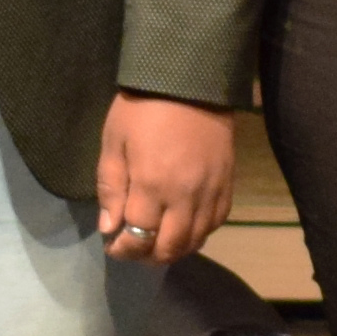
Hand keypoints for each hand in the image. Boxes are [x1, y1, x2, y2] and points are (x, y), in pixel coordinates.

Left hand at [93, 92, 236, 271]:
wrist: (190, 79)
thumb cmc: (142, 107)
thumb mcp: (114, 142)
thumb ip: (110, 187)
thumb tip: (109, 227)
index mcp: (151, 185)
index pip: (138, 237)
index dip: (123, 249)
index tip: (113, 245)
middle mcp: (184, 196)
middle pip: (169, 247)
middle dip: (147, 256)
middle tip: (133, 247)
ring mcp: (210, 191)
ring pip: (196, 240)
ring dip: (173, 249)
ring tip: (157, 241)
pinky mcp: (227, 184)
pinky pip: (216, 223)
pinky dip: (199, 233)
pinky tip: (184, 227)